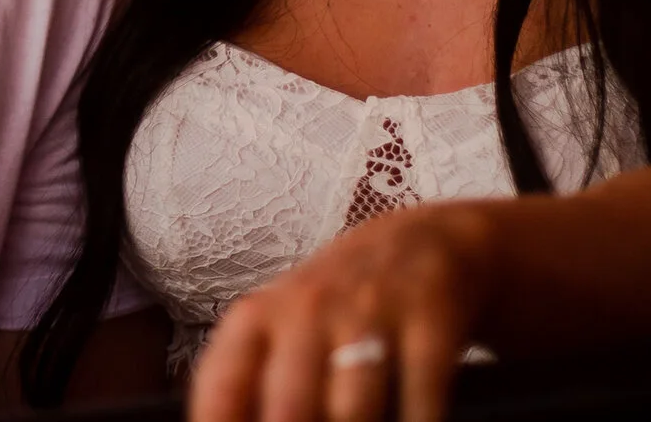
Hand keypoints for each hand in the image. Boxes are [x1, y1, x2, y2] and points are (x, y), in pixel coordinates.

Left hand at [189, 203, 493, 421]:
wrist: (423, 244)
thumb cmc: (335, 311)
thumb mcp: (282, 331)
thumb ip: (250, 389)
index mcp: (257, 319)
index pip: (221, 387)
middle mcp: (306, 311)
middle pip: (289, 407)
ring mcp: (369, 313)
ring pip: (353, 411)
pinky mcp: (429, 321)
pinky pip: (421, 402)